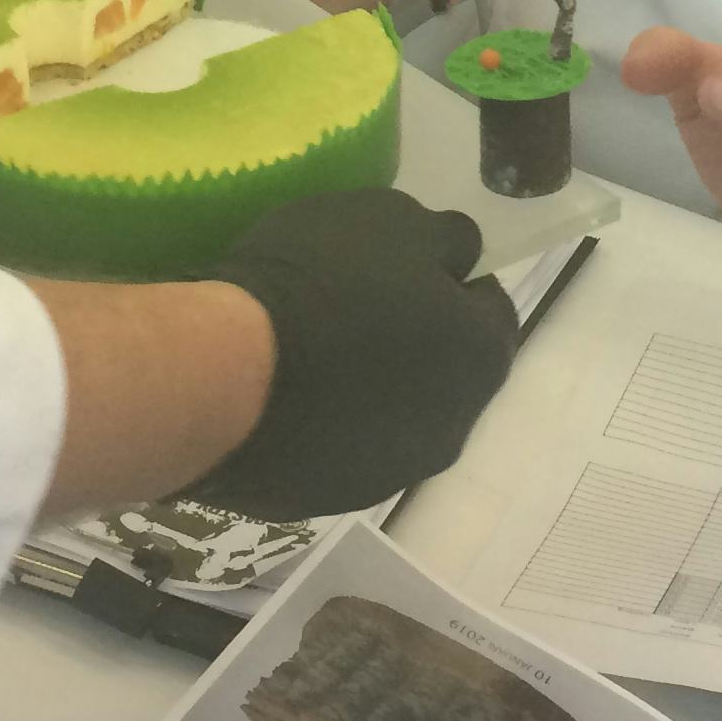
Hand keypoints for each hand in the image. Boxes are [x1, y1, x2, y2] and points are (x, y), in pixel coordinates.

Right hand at [183, 190, 517, 518]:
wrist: (229, 375)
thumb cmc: (322, 283)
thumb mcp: (394, 219)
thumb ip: (446, 239)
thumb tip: (462, 258)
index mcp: (481, 357)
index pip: (492, 312)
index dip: (454, 284)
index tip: (410, 267)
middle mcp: (452, 427)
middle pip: (447, 373)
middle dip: (418, 343)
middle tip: (360, 308)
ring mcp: (391, 473)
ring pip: (396, 420)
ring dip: (373, 392)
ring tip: (316, 357)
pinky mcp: (330, 500)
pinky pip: (340, 452)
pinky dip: (327, 428)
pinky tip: (286, 399)